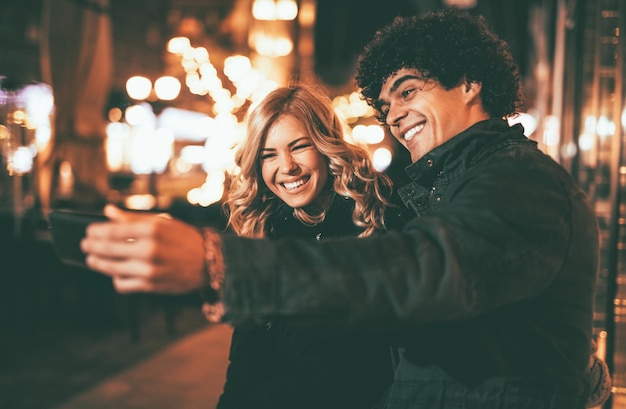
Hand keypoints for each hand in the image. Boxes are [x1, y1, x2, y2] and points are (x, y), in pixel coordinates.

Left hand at [80, 204, 205, 293]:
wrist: (209, 263)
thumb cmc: (185, 239)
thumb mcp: (163, 222)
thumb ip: (133, 219)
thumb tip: (108, 211)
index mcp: (152, 230)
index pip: (113, 231)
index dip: (95, 231)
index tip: (88, 231)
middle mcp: (149, 250)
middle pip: (108, 249)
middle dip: (92, 247)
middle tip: (85, 245)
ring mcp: (149, 270)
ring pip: (112, 268)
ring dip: (98, 264)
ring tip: (92, 260)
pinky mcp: (151, 286)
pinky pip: (123, 284)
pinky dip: (116, 278)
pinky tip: (114, 273)